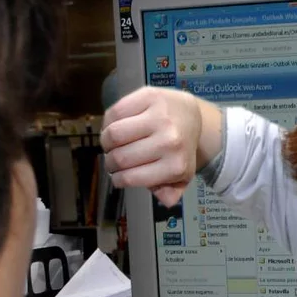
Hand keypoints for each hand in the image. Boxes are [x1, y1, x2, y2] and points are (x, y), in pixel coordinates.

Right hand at [100, 86, 201, 206]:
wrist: (191, 114)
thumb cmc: (181, 147)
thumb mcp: (182, 175)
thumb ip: (171, 191)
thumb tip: (163, 200)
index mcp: (176, 165)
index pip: (131, 178)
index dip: (118, 180)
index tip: (117, 177)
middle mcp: (169, 141)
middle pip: (120, 157)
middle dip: (110, 163)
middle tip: (112, 161)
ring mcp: (159, 117)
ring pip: (114, 134)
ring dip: (105, 142)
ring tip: (110, 145)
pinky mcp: (150, 96)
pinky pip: (115, 112)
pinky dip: (108, 122)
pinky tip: (113, 127)